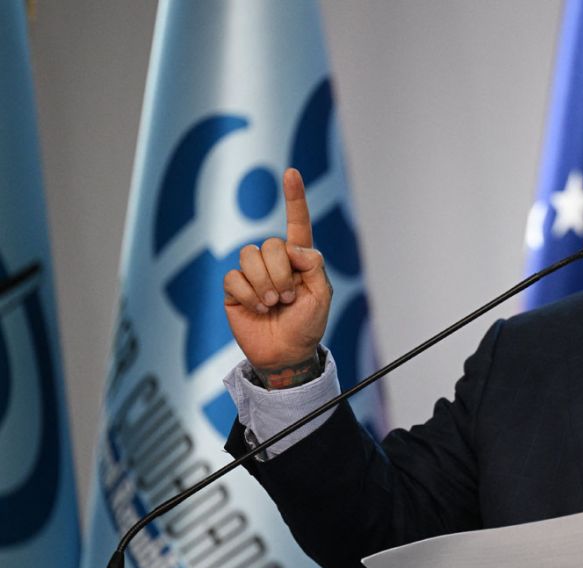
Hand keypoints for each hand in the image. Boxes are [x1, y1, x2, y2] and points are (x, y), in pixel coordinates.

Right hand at [223, 168, 330, 385]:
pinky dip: (249, 295)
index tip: (291, 173)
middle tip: (287, 298)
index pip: (296, 223)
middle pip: (269, 244)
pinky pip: (234, 278)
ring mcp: (252, 273)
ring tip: (274, 304)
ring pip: (249, 257)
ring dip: (264, 283)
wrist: (287, 353)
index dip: (294, 198)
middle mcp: (274, 261)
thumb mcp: (322, 295)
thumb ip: (313, 265)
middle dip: (281, 273)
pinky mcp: (234, 289)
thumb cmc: (308, 325)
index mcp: (299, 258)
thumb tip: (292, 247)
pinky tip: (258, 308)